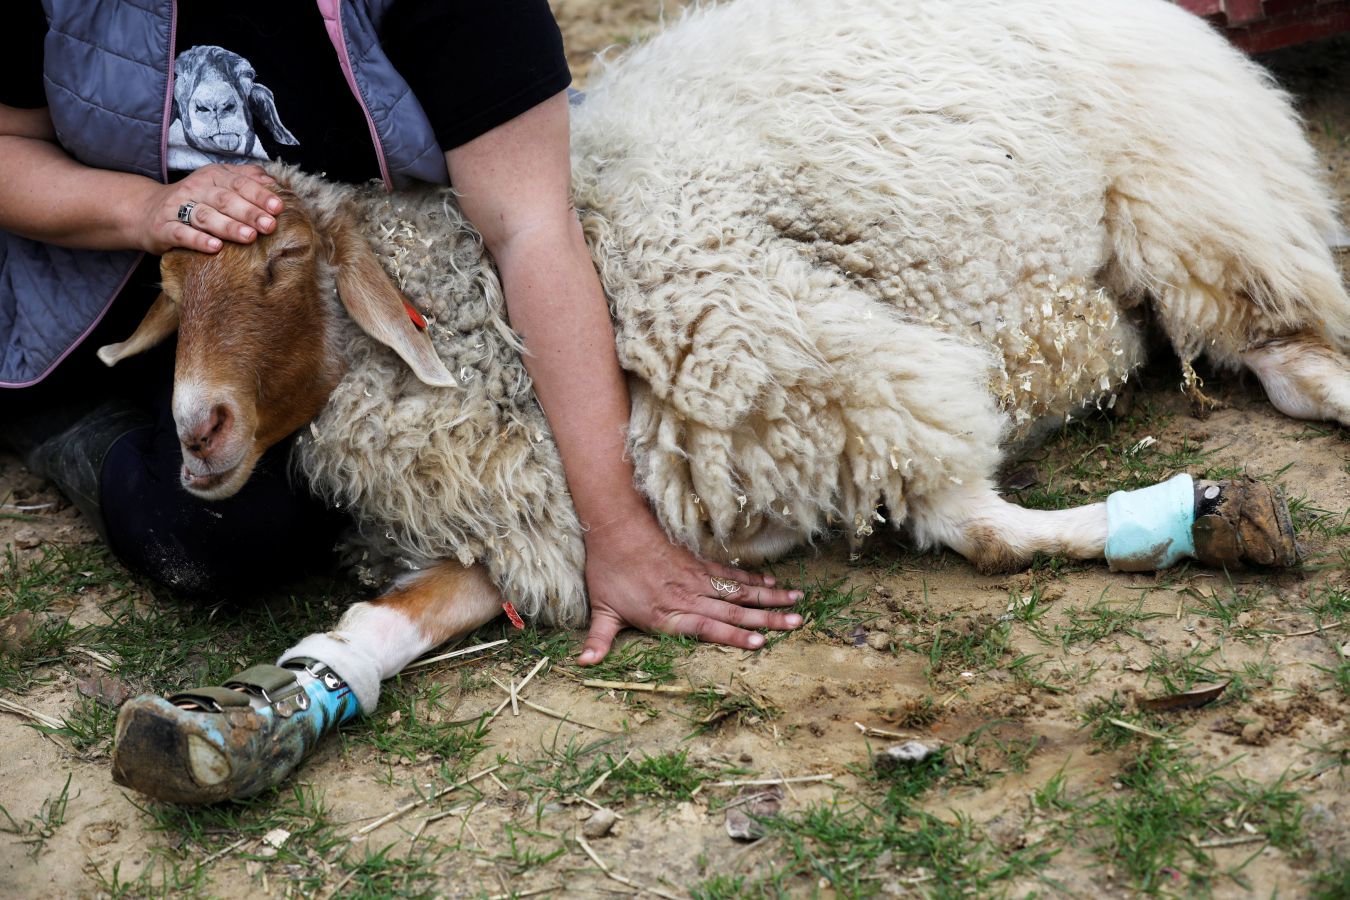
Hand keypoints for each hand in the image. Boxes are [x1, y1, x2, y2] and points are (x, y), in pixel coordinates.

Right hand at [130, 163, 281, 253]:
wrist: (146, 211)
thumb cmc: (195, 199)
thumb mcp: (218, 183)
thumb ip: (245, 178)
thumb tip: (273, 181)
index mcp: (212, 177)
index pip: (239, 183)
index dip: (259, 195)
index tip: (279, 207)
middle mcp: (195, 189)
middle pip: (225, 199)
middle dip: (249, 212)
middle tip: (270, 225)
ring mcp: (177, 209)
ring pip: (205, 216)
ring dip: (229, 226)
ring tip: (250, 237)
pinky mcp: (164, 229)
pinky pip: (181, 234)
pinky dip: (198, 240)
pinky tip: (216, 248)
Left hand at [577, 509, 803, 664]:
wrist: (616, 523)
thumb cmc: (608, 569)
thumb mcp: (600, 608)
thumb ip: (599, 639)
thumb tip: (582, 665)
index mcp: (667, 614)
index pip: (707, 627)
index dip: (734, 635)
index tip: (760, 641)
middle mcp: (688, 597)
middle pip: (733, 610)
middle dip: (767, 618)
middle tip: (796, 624)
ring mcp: (697, 578)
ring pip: (739, 591)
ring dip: (769, 599)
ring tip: (797, 605)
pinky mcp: (700, 563)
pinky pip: (732, 574)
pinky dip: (754, 582)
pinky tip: (773, 587)